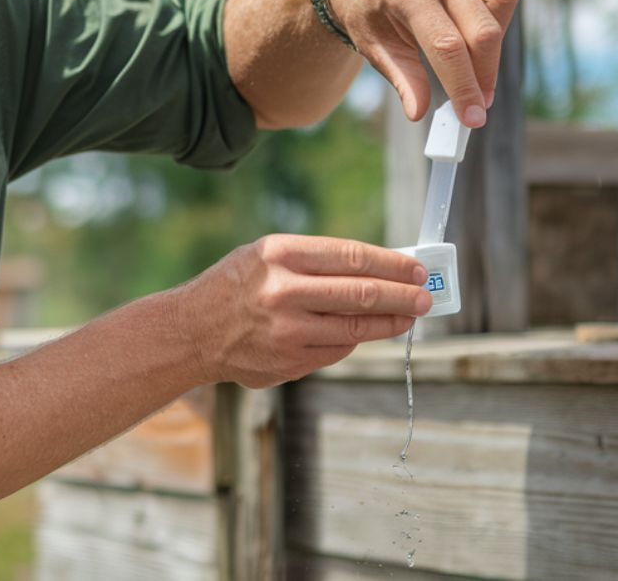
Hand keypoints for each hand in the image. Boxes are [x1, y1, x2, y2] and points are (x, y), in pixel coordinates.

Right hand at [171, 234, 431, 388]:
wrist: (192, 332)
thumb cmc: (235, 286)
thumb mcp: (266, 255)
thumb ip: (316, 260)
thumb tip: (376, 269)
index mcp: (280, 255)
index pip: (352, 256)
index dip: (392, 264)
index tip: (416, 269)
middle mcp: (284, 292)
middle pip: (362, 293)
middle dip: (403, 296)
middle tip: (426, 297)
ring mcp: (288, 331)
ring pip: (357, 327)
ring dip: (390, 322)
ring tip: (408, 316)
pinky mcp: (290, 361)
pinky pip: (338, 349)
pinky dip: (356, 338)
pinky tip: (365, 331)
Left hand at [330, 0, 518, 126]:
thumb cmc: (369, 18)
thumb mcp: (375, 50)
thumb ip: (403, 79)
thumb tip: (420, 113)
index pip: (446, 45)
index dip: (463, 85)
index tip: (473, 118)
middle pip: (480, 31)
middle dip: (483, 75)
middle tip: (478, 105)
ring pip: (499, 9)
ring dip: (494, 50)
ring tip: (476, 71)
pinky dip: (499, 23)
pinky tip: (479, 42)